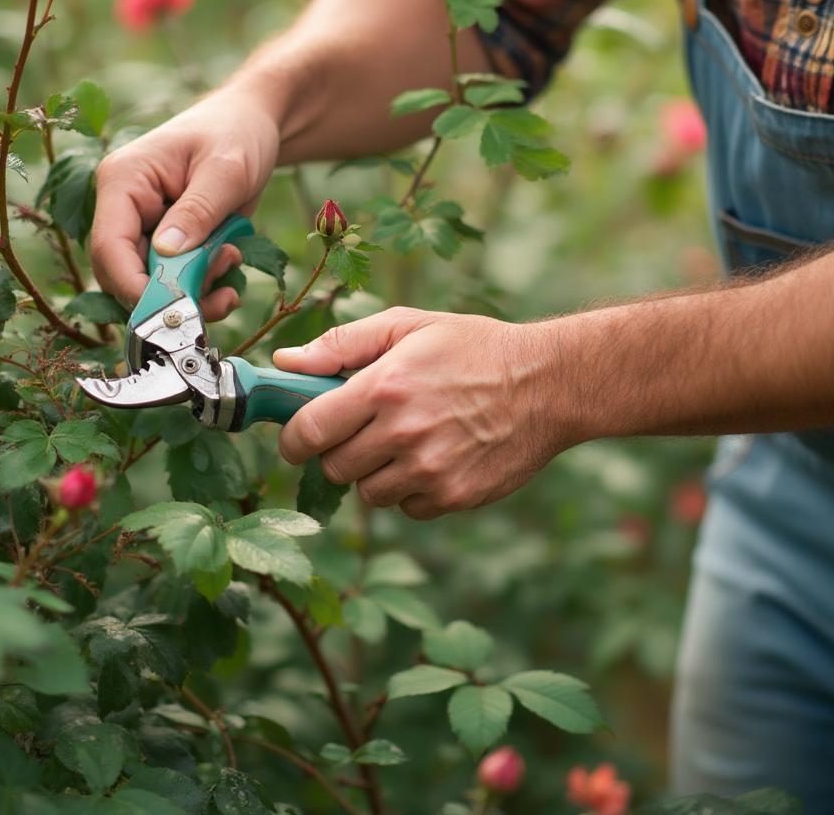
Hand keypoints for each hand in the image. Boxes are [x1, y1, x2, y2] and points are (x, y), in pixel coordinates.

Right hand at [90, 88, 278, 321]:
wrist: (253, 123)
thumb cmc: (236, 133)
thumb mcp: (226, 169)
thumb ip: (198, 211)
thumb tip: (166, 254)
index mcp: (123, 181)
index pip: (109, 246)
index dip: (134, 286)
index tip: (174, 309)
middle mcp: (125, 208)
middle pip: (125, 274)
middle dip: (171, 294)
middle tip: (221, 292)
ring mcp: (146, 227)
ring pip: (151, 284)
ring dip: (193, 292)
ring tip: (231, 265)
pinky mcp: (169, 242)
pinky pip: (175, 280)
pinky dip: (202, 287)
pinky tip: (230, 268)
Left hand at [274, 307, 559, 519]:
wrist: (547, 383)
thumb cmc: (473, 348)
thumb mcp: (409, 326)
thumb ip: (342, 343)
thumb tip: (285, 363)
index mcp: (385, 386)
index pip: (308, 430)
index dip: (293, 438)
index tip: (297, 437)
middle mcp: (403, 432)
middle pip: (334, 466)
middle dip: (339, 450)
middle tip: (365, 429)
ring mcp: (429, 470)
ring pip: (368, 492)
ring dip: (376, 472)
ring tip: (407, 440)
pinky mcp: (454, 496)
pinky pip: (407, 507)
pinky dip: (412, 490)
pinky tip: (436, 457)